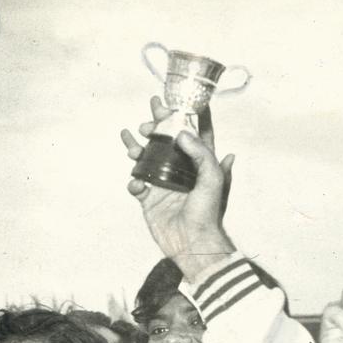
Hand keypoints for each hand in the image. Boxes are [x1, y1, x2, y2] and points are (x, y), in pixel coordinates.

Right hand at [121, 98, 235, 280]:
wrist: (192, 243)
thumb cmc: (208, 212)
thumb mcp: (213, 178)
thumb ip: (201, 153)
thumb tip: (182, 133)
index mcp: (200, 163)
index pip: (195, 133)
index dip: (187, 116)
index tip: (177, 99)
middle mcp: (181, 170)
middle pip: (165, 141)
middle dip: (155, 128)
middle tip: (147, 122)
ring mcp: (164, 184)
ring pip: (146, 159)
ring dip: (136, 148)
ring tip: (129, 141)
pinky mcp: (149, 199)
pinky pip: (137, 184)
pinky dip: (133, 181)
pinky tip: (137, 184)